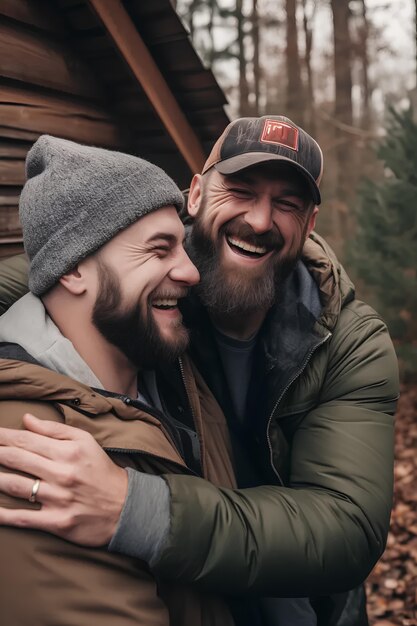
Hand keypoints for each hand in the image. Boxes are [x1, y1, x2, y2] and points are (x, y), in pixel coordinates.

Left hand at [0, 413, 127, 545]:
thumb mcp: (85, 441)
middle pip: (16, 459)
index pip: (26, 439)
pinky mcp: (58, 522)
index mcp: (68, 451)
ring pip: (16, 486)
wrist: (125, 507)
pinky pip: (23, 518)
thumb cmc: (101, 471)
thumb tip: (26, 419)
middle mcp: (62, 473)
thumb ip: (54, 430)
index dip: (2, 436)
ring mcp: (59, 499)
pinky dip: (3, 515)